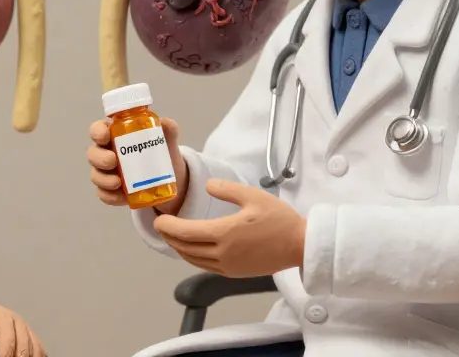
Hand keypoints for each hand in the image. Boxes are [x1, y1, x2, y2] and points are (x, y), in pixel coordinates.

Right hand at [87, 117, 186, 213]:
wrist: (168, 179)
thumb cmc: (160, 153)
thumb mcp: (166, 141)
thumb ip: (168, 130)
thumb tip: (166, 123)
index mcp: (115, 135)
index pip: (98, 130)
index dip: (97, 131)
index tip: (106, 135)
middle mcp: (106, 153)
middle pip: (93, 154)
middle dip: (100, 158)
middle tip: (113, 161)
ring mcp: (107, 173)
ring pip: (96, 175)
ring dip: (104, 179)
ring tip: (118, 183)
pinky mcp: (111, 191)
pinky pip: (104, 194)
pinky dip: (111, 196)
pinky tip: (122, 197)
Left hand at [152, 178, 306, 277]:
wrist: (300, 245)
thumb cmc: (279, 219)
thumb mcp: (252, 195)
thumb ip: (226, 189)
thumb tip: (206, 186)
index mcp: (224, 233)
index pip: (185, 232)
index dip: (167, 226)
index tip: (158, 219)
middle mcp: (222, 253)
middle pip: (184, 248)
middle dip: (168, 237)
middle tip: (160, 225)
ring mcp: (228, 266)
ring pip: (193, 260)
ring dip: (179, 248)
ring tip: (172, 236)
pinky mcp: (235, 273)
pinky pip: (205, 266)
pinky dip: (192, 257)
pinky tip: (192, 248)